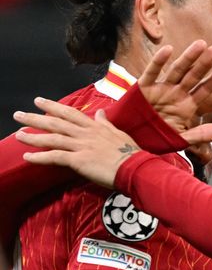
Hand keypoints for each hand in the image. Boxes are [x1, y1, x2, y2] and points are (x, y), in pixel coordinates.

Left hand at [14, 98, 141, 187]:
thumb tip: (100, 112)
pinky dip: (40, 157)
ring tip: (18, 135)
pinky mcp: (79, 160)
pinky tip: (27, 157)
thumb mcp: (119, 134)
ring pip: (53, 138)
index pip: (70, 113)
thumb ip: (106, 123)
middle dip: (36, 118)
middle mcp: (86, 134)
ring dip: (33, 136)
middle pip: (57, 123)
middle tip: (18, 115)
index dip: (53, 106)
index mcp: (95, 127)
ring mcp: (82, 146)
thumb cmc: (131, 153)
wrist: (135, 168)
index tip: (39, 101)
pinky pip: (55, 157)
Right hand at [138, 42, 211, 146]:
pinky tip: (168, 50)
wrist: (130, 140)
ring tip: (200, 45)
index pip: (205, 88)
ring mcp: (160, 89)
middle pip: (193, 76)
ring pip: (177, 71)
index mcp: (187, 105)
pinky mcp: (143, 88)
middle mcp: (176, 94)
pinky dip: (158, 62)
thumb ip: (202, 134)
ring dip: (188, 58)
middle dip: (204, 63)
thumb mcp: (181, 138)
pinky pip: (151, 73)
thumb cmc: (156, 138)